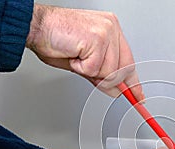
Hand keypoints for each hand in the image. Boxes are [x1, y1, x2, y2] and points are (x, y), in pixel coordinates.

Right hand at [26, 4, 143, 100]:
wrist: (36, 26)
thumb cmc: (56, 39)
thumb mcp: (84, 62)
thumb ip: (102, 75)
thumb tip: (116, 90)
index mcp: (111, 30)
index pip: (129, 61)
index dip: (133, 82)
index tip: (138, 96)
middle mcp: (112, 28)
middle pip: (122, 70)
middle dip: (105, 78)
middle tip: (84, 67)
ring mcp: (106, 32)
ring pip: (109, 72)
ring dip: (89, 71)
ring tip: (76, 56)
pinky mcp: (97, 39)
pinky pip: (95, 69)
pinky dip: (81, 68)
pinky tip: (73, 55)